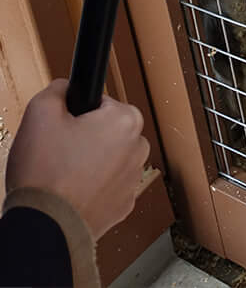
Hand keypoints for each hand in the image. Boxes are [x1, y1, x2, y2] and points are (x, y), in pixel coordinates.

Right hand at [6, 81, 150, 239]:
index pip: (99, 104)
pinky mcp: (124, 204)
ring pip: (107, 159)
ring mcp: (133, 178)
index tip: (62, 129)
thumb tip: (66, 86)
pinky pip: (106, 186)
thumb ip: (56, 90)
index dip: (74, 115)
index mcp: (126, 119)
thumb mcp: (39, 113)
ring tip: (61, 177)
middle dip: (83, 139)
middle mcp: (139, 147)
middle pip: (105, 132)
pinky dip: (90, 188)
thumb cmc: (44, 174)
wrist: (45, 226)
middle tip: (57, 153)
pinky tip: (70, 193)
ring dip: (88, 164)